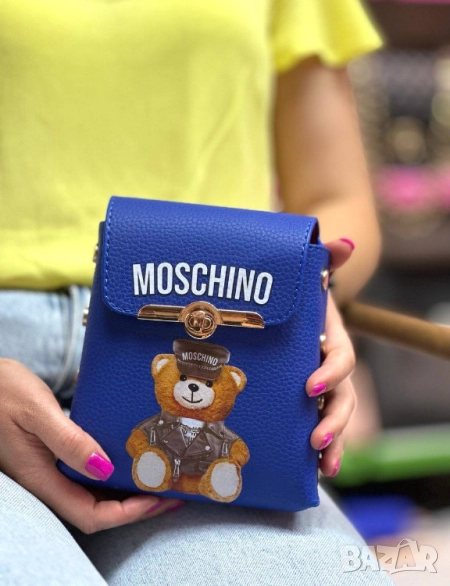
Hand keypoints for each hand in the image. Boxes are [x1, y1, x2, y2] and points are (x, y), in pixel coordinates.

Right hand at [0, 359, 182, 532]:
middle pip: (95, 508)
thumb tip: (104, 469)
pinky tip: (129, 453)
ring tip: (158, 472)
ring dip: (125, 488)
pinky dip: (111, 469)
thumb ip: (68, 441)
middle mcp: (45, 479)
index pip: (89, 514)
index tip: (158, 497)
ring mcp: (47, 467)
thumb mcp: (36, 411)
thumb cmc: (1, 390)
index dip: (126, 513)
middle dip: (135, 505)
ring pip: (91, 491)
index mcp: (39, 477)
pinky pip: (84, 471)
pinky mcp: (50, 452)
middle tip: (170, 488)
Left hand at [306, 239, 356, 477]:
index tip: (311, 387)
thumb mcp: (308, 277)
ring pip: (333, 416)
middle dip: (334, 420)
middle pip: (343, 397)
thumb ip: (325, 260)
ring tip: (323, 467)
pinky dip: (315, 446)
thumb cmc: (297, 296)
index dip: (331, 373)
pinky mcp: (301, 399)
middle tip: (317, 439)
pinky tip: (309, 468)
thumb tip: (342, 245)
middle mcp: (330, 366)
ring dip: (332, 442)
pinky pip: (312, 423)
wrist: (288, 309)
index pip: (341, 359)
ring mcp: (318, 385)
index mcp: (332, 340)